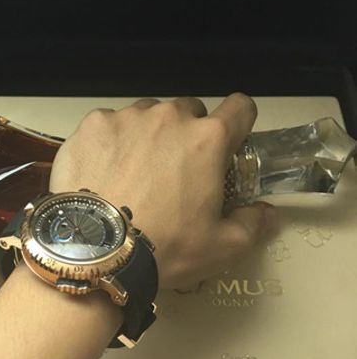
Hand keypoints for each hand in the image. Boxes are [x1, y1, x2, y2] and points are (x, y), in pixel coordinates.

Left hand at [49, 93, 276, 288]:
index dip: (238, 123)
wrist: (95, 250)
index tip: (229, 141)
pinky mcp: (92, 125)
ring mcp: (126, 117)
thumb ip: (252, 224)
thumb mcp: (221, 247)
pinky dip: (110, 142)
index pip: (240, 108)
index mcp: (207, 140)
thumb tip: (266, 213)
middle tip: (175, 170)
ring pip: (147, 115)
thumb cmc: (161, 247)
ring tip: (134, 173)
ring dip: (147, 135)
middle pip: (188, 111)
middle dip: (187, 134)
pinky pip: (109, 124)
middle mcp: (168, 118)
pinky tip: (103, 172)